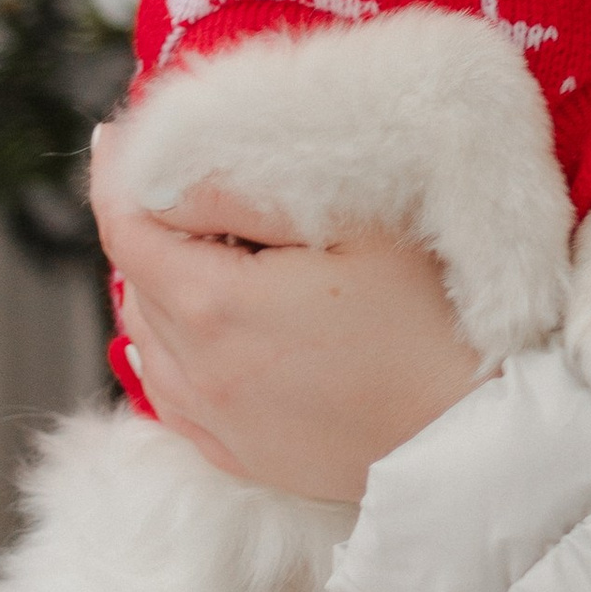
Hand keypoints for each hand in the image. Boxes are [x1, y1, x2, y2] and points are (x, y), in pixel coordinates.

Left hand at [93, 124, 486, 501]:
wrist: (473, 435)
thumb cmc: (431, 320)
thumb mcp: (355, 227)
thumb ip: (248, 194)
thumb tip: (170, 174)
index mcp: (216, 305)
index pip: (127, 230)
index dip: (117, 176)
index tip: (118, 138)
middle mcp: (197, 369)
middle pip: (135, 279)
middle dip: (150, 226)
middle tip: (190, 188)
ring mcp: (215, 420)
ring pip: (148, 335)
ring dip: (162, 286)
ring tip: (210, 252)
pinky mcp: (238, 454)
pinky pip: (172, 392)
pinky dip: (172, 349)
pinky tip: (204, 327)